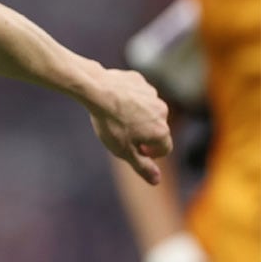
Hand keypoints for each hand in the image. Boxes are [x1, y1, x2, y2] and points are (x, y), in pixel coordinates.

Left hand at [88, 68, 171, 184]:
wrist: (97, 90)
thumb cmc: (110, 123)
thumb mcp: (123, 151)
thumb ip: (142, 167)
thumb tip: (156, 181)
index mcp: (161, 131)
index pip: (165, 148)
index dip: (150, 153)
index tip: (136, 151)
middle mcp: (162, 111)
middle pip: (156, 128)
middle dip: (143, 133)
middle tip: (122, 133)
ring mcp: (151, 94)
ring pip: (147, 109)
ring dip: (137, 115)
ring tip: (116, 116)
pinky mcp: (139, 81)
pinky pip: (136, 93)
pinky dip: (129, 98)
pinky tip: (113, 100)